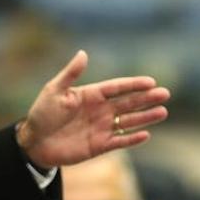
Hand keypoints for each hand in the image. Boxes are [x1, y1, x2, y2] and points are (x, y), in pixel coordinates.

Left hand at [17, 50, 169, 167]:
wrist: (33, 142)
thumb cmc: (41, 113)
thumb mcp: (54, 90)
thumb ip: (70, 74)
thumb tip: (83, 53)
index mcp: (91, 94)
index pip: (117, 87)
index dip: (134, 84)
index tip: (151, 82)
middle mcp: (100, 110)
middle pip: (128, 103)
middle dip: (147, 99)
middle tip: (165, 94)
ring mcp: (101, 128)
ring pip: (128, 121)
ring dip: (145, 117)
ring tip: (163, 112)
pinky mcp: (99, 146)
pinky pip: (119, 142)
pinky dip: (132, 139)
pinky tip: (146, 134)